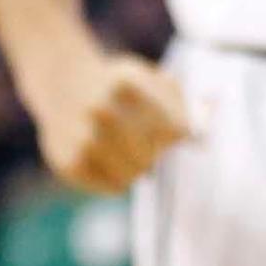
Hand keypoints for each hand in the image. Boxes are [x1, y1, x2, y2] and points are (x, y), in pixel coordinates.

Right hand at [26, 48, 193, 194]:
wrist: (61, 81)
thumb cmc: (117, 85)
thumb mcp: (149, 78)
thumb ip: (183, 103)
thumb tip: (204, 137)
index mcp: (126, 84)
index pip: (175, 130)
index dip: (176, 134)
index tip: (169, 128)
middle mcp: (100, 111)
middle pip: (153, 155)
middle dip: (154, 151)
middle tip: (143, 140)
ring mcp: (82, 139)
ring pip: (134, 175)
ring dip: (137, 167)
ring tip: (126, 150)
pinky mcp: (68, 162)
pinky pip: (112, 187)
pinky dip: (116, 179)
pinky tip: (108, 159)